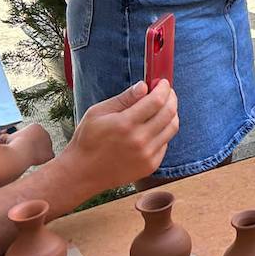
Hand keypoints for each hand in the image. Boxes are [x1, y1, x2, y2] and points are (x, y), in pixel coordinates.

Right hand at [0, 122, 54, 165]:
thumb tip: (1, 136)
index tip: (21, 146)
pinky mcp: (50, 153)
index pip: (32, 134)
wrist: (21, 152)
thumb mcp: (7, 138)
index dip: (25, 141)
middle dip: (32, 146)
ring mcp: (49, 143)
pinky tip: (36, 161)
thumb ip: (6, 137)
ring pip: (44, 148)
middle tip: (25, 152)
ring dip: (37, 153)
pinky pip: (48, 157)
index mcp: (36, 127)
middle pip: (39, 140)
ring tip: (28, 157)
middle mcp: (45, 133)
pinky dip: (43, 160)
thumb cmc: (13, 145)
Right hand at [64, 79, 178, 193]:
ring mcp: (147, 155)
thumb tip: (144, 86)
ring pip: (172, 127)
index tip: (162, 82)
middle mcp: (139, 140)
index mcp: (125, 124)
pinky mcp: (150, 165)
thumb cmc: (87, 139)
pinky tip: (153, 127)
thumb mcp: (98, 113)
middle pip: (169, 113)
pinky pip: (166, 142)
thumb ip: (124, 98)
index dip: (163, 88)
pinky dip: (164, 131)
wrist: (82, 173)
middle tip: (166, 92)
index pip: (157, 101)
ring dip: (172, 113)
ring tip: (162, 107)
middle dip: (171, 97)